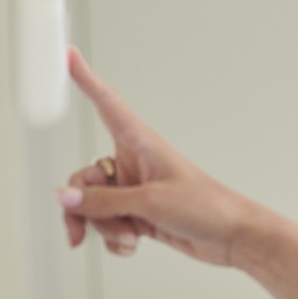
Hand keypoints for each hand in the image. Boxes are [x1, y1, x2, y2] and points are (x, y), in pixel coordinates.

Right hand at [56, 47, 261, 266]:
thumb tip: (64, 197)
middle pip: (84, 179)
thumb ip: (102, 201)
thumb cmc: (206, 207)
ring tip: (129, 236)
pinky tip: (134, 243)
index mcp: (141, 143)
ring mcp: (134, 190)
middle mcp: (133, 163)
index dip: (86, 79)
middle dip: (81, 208)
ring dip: (104, 227)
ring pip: (94, 206)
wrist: (233, 236)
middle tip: (81, 231)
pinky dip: (115, 238)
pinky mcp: (139, 213)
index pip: (106, 104)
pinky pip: (108, 224)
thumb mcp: (149, 203)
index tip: (68, 55)